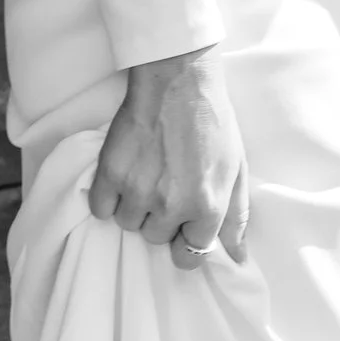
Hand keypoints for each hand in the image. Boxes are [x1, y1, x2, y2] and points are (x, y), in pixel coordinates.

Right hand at [89, 46, 249, 269]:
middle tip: (167, 185)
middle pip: (156, 238)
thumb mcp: (237, 170)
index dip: (185, 240)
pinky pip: (101, 209)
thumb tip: (238, 258)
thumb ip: (237, 218)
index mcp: (207, 208)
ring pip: (128, 223)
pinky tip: (124, 175)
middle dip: (162, 218)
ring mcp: (138, 192)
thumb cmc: (212, 122)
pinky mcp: (110, 174)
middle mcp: (171, 206)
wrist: (179, 82)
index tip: (182, 226)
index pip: (190, 255)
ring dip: (135, 206)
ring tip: (146, 175)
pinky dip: (108, 198)